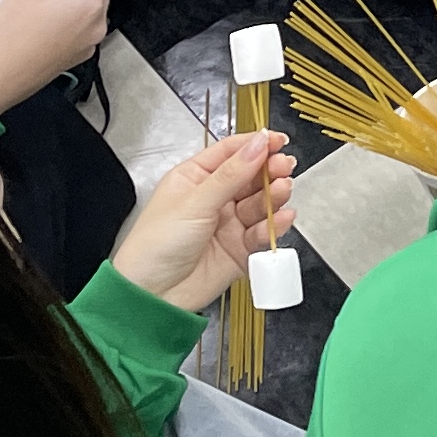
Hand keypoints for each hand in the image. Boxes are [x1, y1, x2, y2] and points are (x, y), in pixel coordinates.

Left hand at [109, 130, 291, 312]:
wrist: (152, 295)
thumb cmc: (155, 245)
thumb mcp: (194, 203)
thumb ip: (230, 175)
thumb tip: (257, 145)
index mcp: (195, 178)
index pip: (231, 152)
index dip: (256, 145)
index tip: (279, 141)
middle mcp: (214, 198)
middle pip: (251, 176)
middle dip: (270, 171)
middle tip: (283, 168)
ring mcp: (228, 224)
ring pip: (260, 203)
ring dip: (274, 197)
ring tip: (281, 193)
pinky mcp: (240, 249)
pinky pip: (263, 232)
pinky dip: (274, 225)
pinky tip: (281, 218)